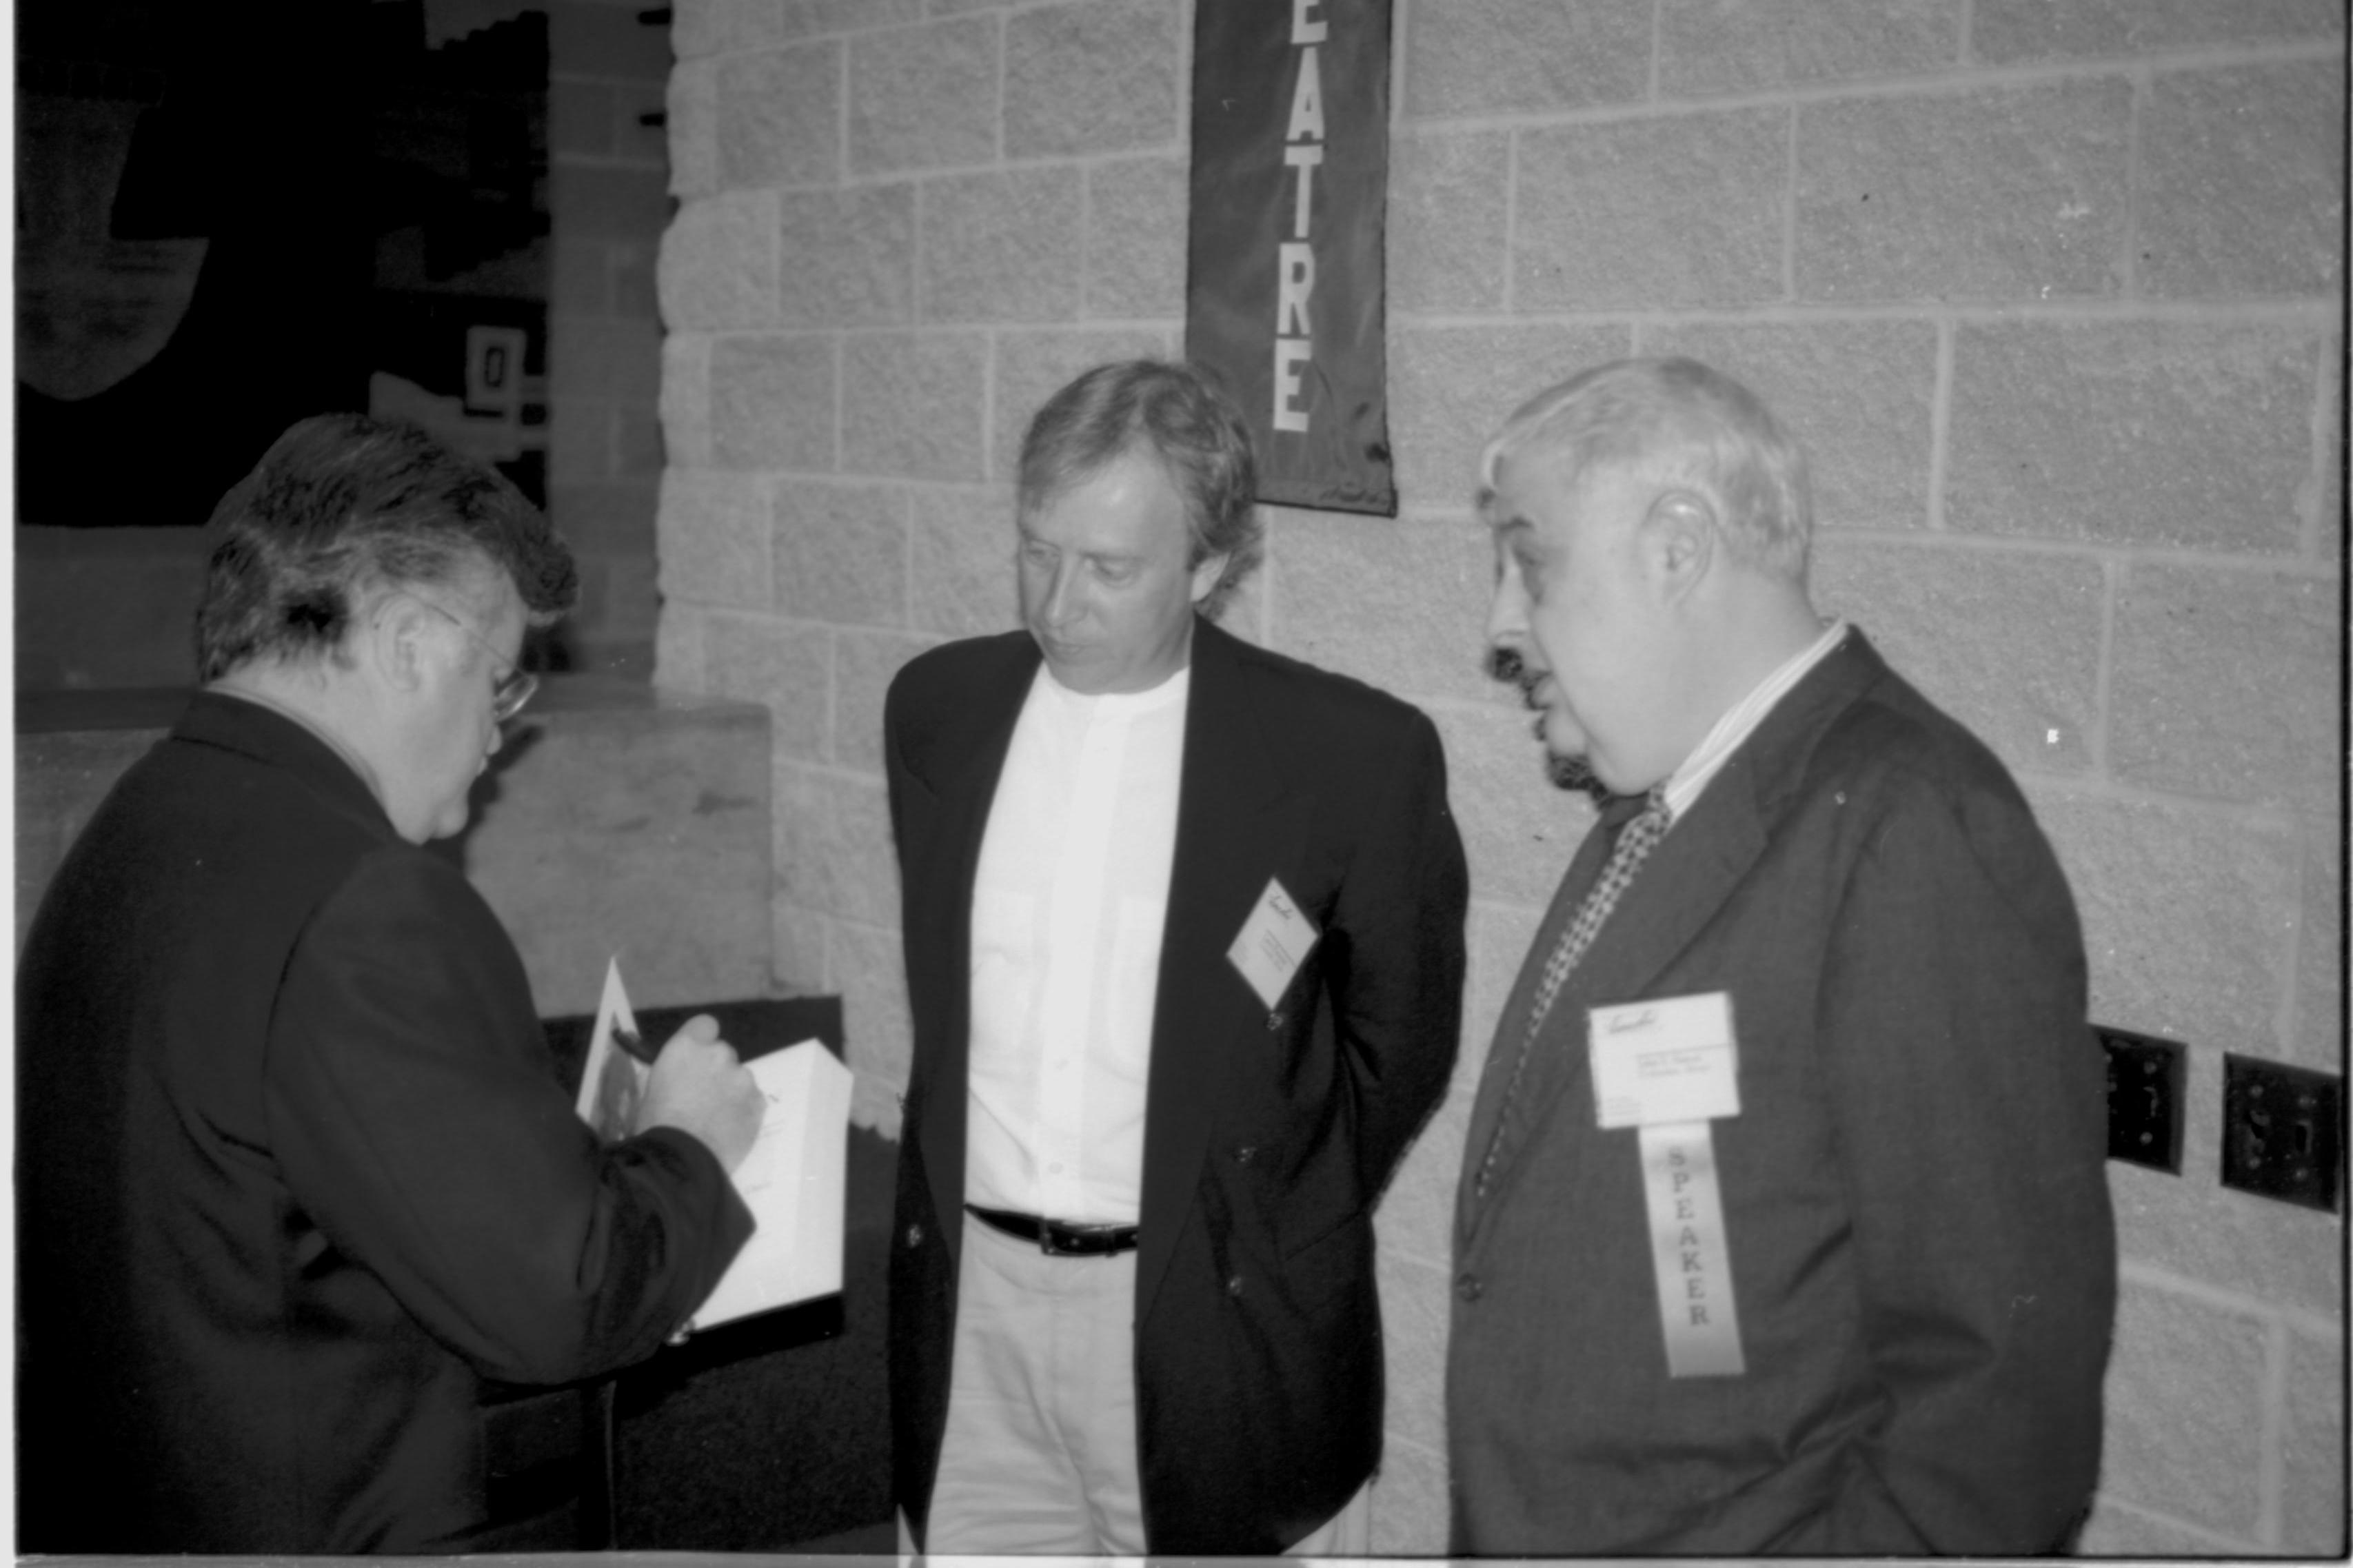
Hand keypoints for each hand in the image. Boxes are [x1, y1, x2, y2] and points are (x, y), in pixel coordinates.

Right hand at [632, 1014, 763, 1174]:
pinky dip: (744, 1109)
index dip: (702, 1040)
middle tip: (704, 1096)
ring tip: (717, 1119)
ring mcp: (742, 1077)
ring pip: (739, 1077)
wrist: (683, 1158)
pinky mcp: (758, 1100)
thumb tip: (676, 1074)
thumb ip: (671, 1073)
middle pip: (723, 1053)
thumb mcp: (651, 1092)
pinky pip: (752, 1099)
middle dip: (716, 1069)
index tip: (697, 1057)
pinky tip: (730, 1128)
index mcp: (686, 1047)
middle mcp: (718, 1054)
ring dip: (732, 1090)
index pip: (704, 1025)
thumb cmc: (656, 1126)